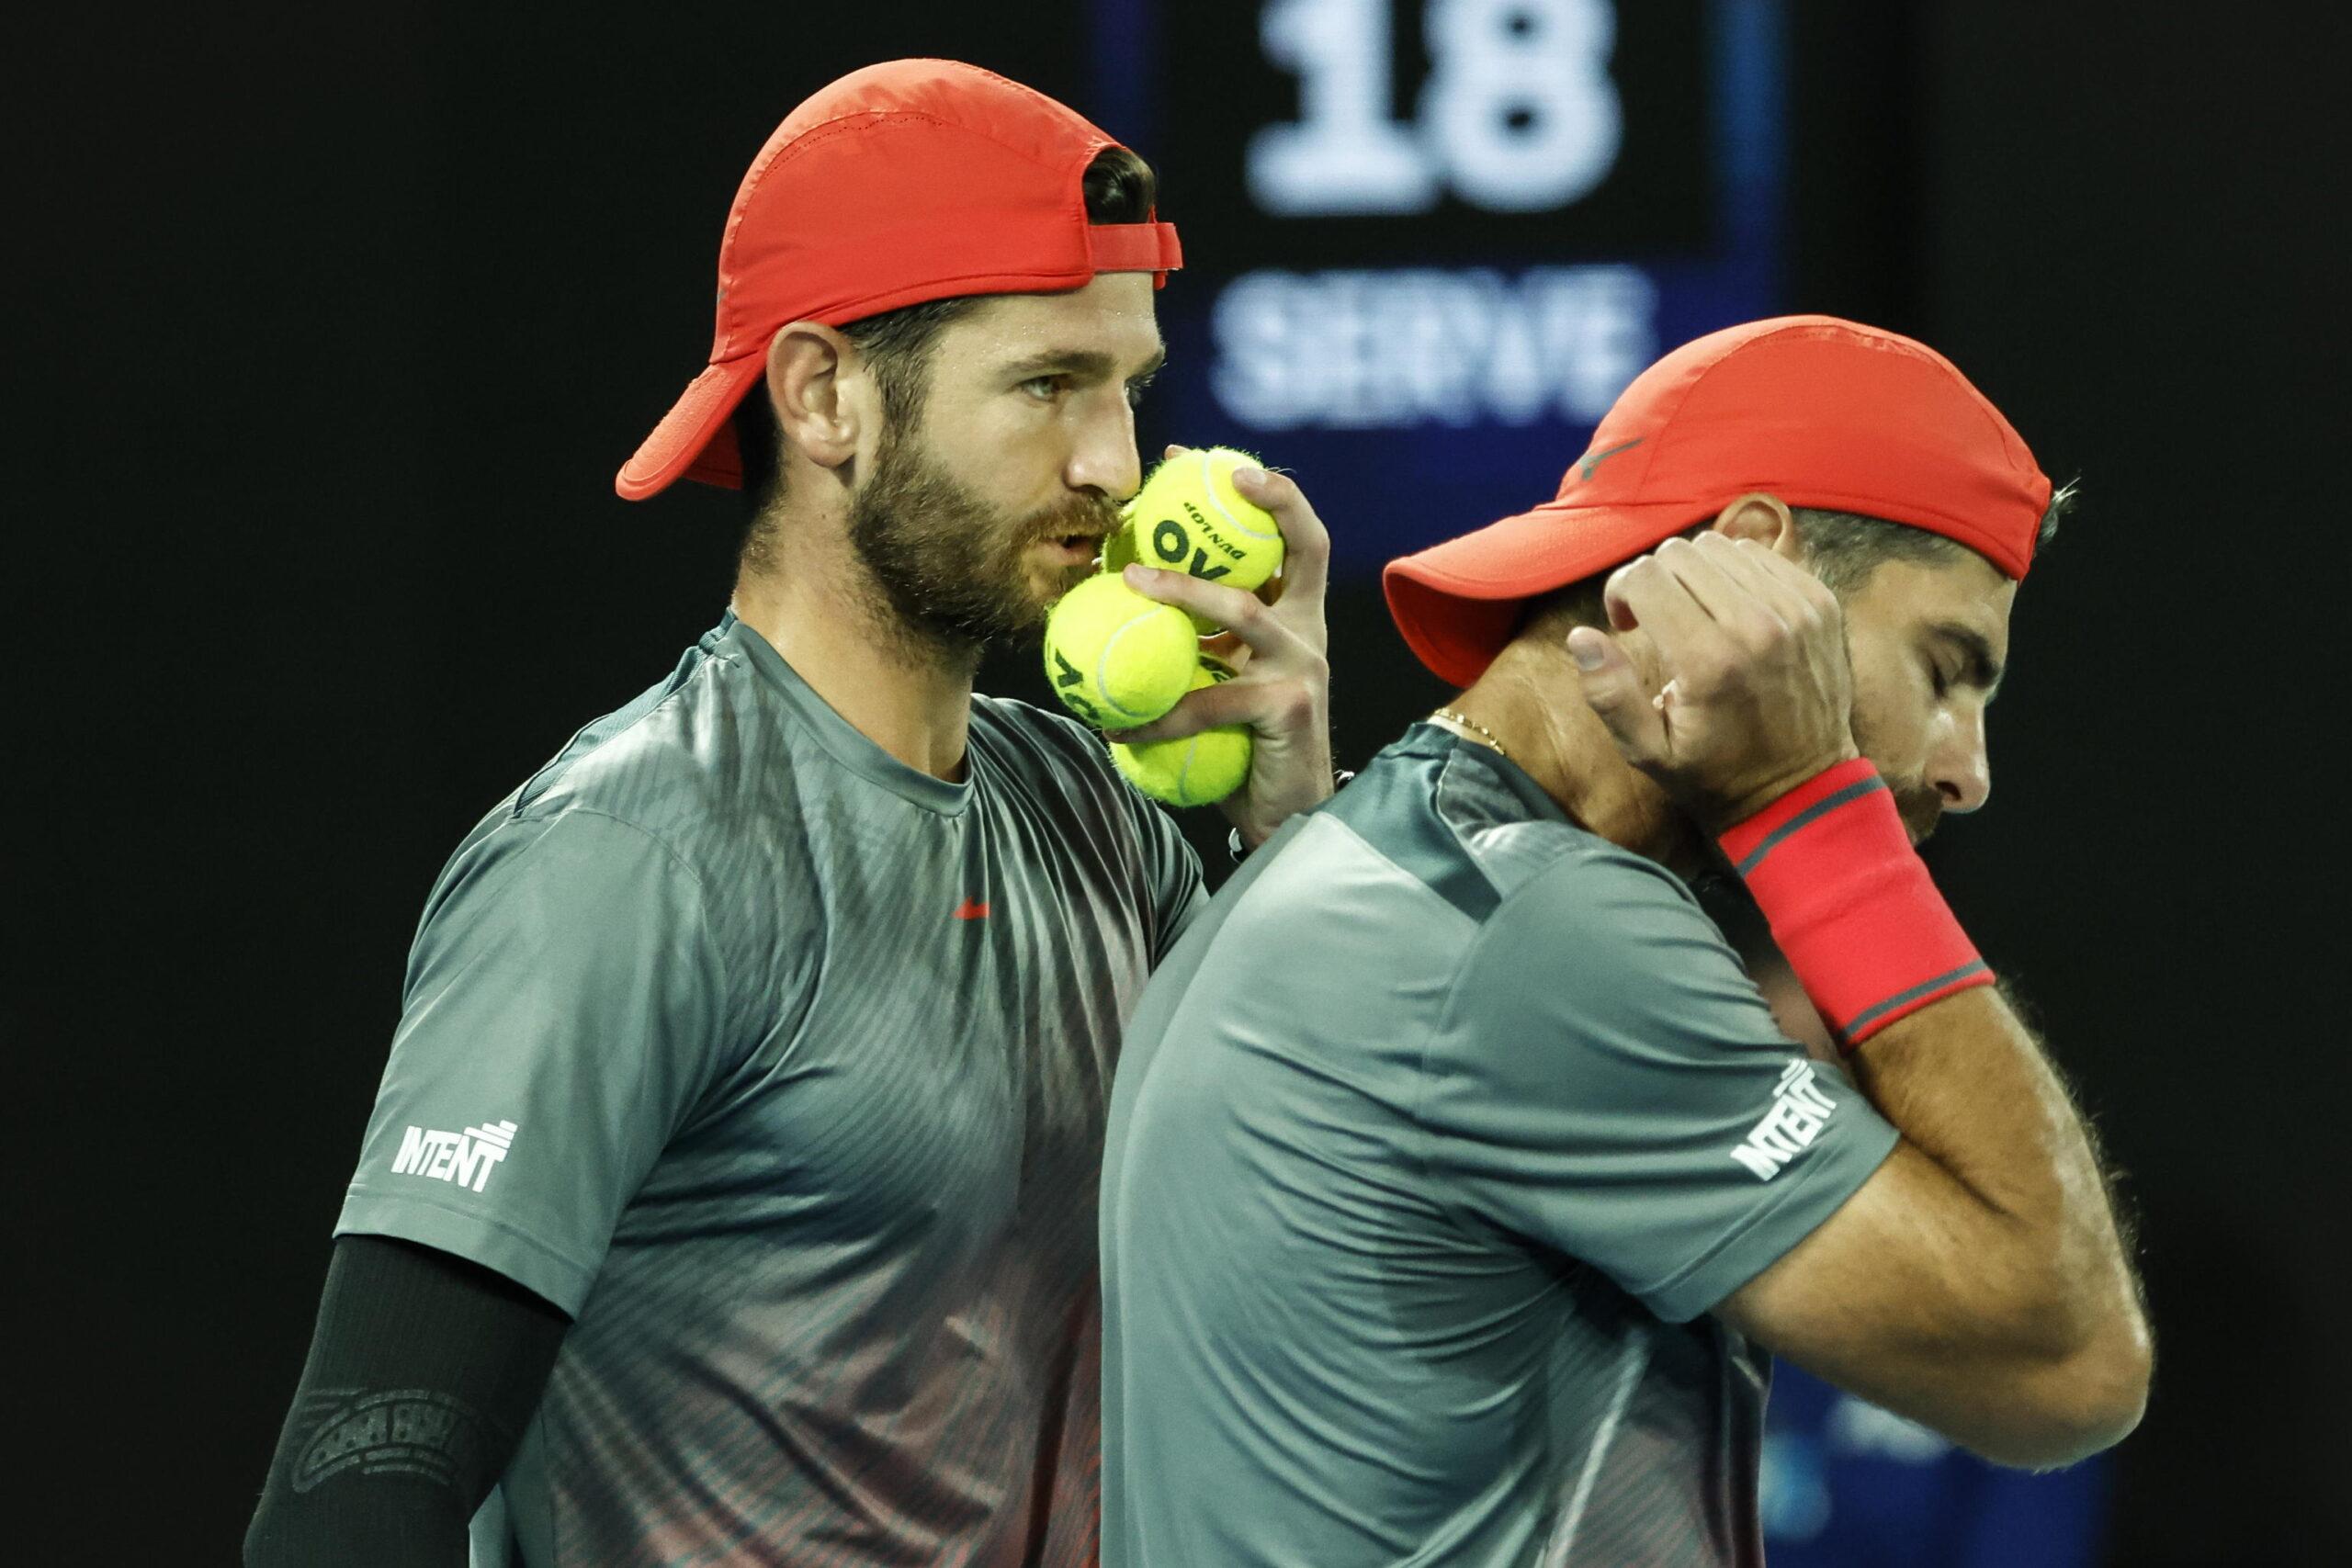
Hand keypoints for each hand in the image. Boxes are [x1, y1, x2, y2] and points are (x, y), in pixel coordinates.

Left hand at [1110, 446, 1332, 844]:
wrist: (1282, 816)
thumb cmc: (1242, 744)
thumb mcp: (1219, 679)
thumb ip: (1195, 640)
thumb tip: (1117, 596)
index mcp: (1296, 616)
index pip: (1295, 537)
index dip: (1263, 491)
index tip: (1202, 460)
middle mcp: (1308, 631)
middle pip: (1304, 547)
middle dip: (1267, 502)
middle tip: (1205, 478)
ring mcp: (1304, 666)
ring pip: (1242, 611)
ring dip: (1183, 590)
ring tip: (1128, 580)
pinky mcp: (1289, 706)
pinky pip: (1208, 700)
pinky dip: (1158, 715)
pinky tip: (1116, 725)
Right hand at [1565, 532, 1858, 832]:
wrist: (1801, 788)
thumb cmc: (1715, 773)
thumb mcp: (1649, 752)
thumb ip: (1609, 695)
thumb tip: (1580, 636)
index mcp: (1708, 660)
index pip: (1644, 577)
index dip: (1619, 592)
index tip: (1624, 624)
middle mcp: (1756, 625)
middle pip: (1679, 554)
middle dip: (1653, 580)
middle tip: (1655, 620)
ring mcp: (1795, 610)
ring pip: (1719, 547)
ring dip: (1694, 574)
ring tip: (1694, 615)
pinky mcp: (1819, 603)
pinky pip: (1760, 555)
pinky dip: (1735, 574)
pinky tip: (1730, 612)